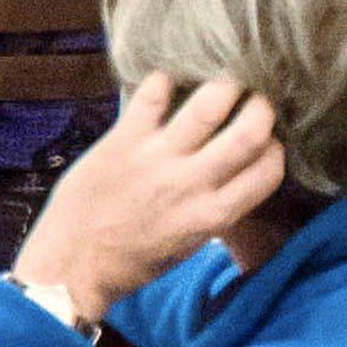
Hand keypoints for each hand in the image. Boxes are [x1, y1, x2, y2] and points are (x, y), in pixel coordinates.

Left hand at [6, 70, 284, 324]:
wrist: (71, 266)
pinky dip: (164, 80)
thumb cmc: (131, 260)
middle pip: (250, 131)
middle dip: (261, 107)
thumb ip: (216, 208)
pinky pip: (152, 94)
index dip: (275, 148)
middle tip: (254, 98)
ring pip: (209, 105)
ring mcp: (156, 158)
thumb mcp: (189, 243)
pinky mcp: (122, 140)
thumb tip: (236, 173)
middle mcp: (191, 184)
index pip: (268, 170)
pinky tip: (167, 81)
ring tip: (222, 80)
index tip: (266, 139)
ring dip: (224, 84)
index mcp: (212, 214)